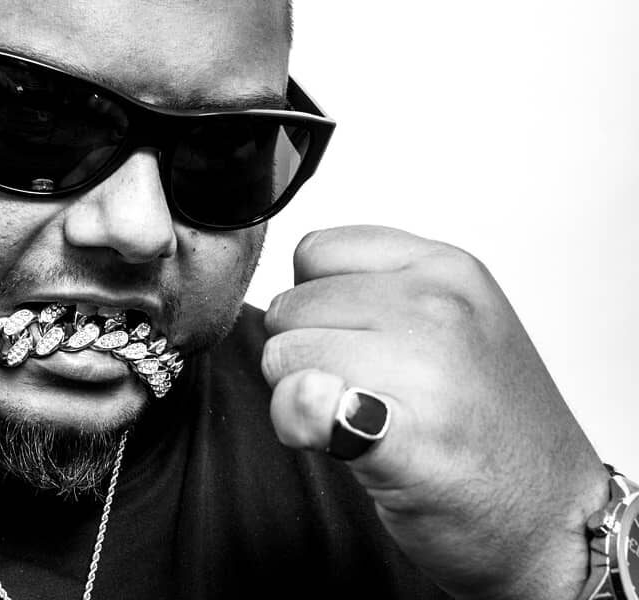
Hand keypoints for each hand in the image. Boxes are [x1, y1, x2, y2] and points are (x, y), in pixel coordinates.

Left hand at [262, 225, 606, 599]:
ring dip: (295, 397)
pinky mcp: (404, 440)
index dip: (312, 301)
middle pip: (290, 306)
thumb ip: (373, 294)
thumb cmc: (489, 425)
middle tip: (353, 391)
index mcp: (446, 269)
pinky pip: (302, 404)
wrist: (553, 520)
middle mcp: (437, 307)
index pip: (316, 250)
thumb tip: (283, 305)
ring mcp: (426, 371)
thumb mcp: (452, 322)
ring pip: (281, 356)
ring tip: (355, 420)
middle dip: (301, 352)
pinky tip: (338, 440)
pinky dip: (299, 424)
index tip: (347, 339)